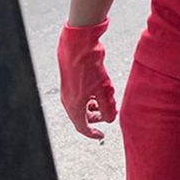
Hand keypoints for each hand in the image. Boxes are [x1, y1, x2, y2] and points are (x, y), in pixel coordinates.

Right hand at [57, 20, 117, 138]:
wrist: (78, 44)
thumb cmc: (87, 66)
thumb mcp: (103, 90)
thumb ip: (107, 108)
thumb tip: (110, 119)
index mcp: (74, 105)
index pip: (82, 127)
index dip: (93, 133)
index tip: (101, 135)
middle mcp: (69, 99)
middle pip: (82, 116)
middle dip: (96, 117)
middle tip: (108, 112)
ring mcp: (69, 89)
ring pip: (83, 104)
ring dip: (95, 105)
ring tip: (107, 98)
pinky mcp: (73, 80)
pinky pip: (82, 94)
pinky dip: (92, 95)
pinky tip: (103, 87)